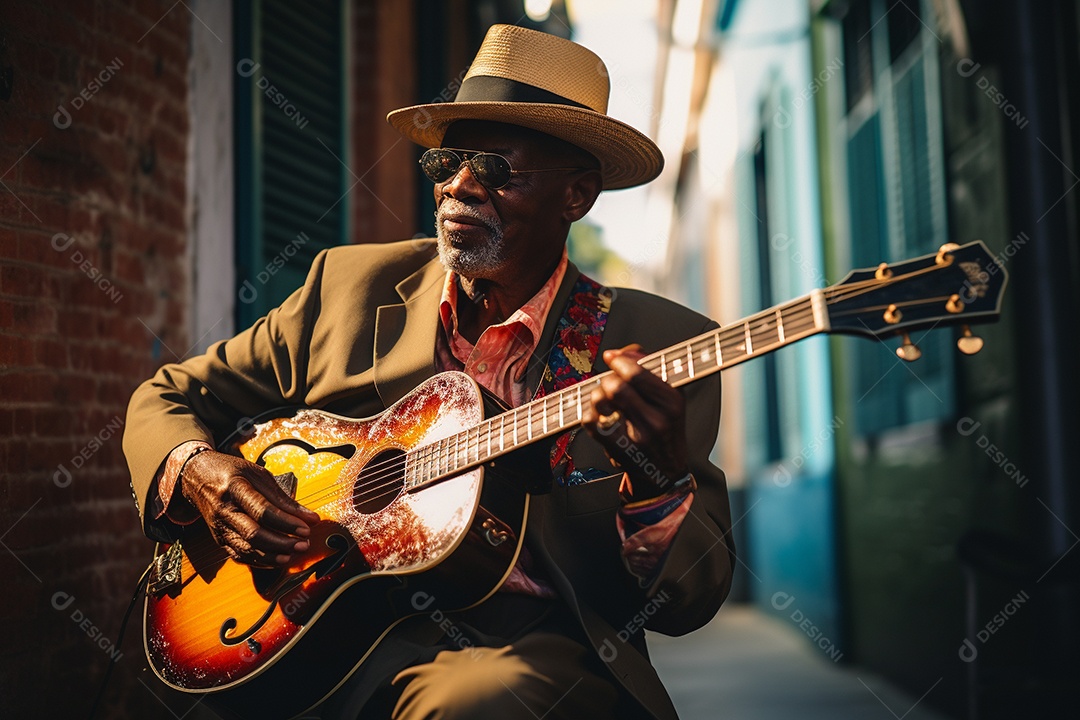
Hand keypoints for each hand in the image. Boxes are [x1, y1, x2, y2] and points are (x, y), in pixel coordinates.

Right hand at [180, 450, 319, 566]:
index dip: (286, 523)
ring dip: (273, 556)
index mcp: (234, 487)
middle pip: (254, 534)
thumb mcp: (259, 475)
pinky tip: (278, 558)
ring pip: (246, 550)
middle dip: (282, 543)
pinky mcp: (219, 539)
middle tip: (304, 544)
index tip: (307, 528)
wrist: (196, 476)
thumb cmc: (231, 472)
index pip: (263, 511)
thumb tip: (310, 517)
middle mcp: (224, 510)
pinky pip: (240, 556)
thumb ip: (284, 498)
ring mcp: (219, 527)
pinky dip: (261, 561)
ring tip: (294, 554)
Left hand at [583, 345, 689, 496]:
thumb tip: (619, 353)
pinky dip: (591, 413)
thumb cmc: (666, 431)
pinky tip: (601, 415)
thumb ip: (649, 369)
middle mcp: (656, 419)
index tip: (613, 358)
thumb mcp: (670, 399)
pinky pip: (591, 420)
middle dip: (608, 379)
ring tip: (605, 399)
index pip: (638, 373)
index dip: (620, 361)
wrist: (665, 474)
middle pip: (616, 386)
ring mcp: (636, 436)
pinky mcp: (617, 449)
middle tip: (610, 382)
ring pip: (601, 400)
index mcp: (672, 402)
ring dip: (597, 395)